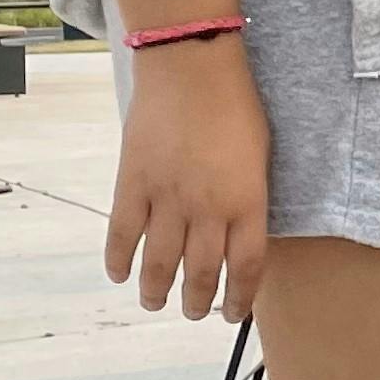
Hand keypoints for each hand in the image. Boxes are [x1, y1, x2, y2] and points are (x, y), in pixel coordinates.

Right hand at [105, 42, 270, 320]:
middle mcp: (208, 208)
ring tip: (156, 302)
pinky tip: (119, 274)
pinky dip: (119, 259)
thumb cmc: (236, 105)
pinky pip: (123, 233)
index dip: (239, 298)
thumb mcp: (260, 156)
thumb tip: (239, 236)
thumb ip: (250, 199)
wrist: (191, 66)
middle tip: (194, 313)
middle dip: (197, 301)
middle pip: (201, 273)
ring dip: (156, 290)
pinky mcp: (132, 182)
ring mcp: (167, 197)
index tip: (232, 313)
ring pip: (159, 262)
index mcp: (247, 202)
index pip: (246, 268)